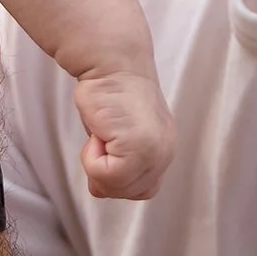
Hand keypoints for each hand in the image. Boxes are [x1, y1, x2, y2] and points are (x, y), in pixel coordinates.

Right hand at [73, 65, 175, 201]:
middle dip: (104, 171)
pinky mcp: (139, 148)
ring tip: (103, 131)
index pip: (142, 190)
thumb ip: (120, 163)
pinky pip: (105, 175)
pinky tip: (100, 130)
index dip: (117, 177)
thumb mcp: (118, 136)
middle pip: (126, 192)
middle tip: (103, 137)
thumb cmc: (109, 94)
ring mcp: (155, 152)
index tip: (109, 146)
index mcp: (164, 150)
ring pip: (114, 187)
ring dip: (96, 162)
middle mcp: (165, 153)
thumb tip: (101, 187)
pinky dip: (91, 157)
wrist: (111, 63)